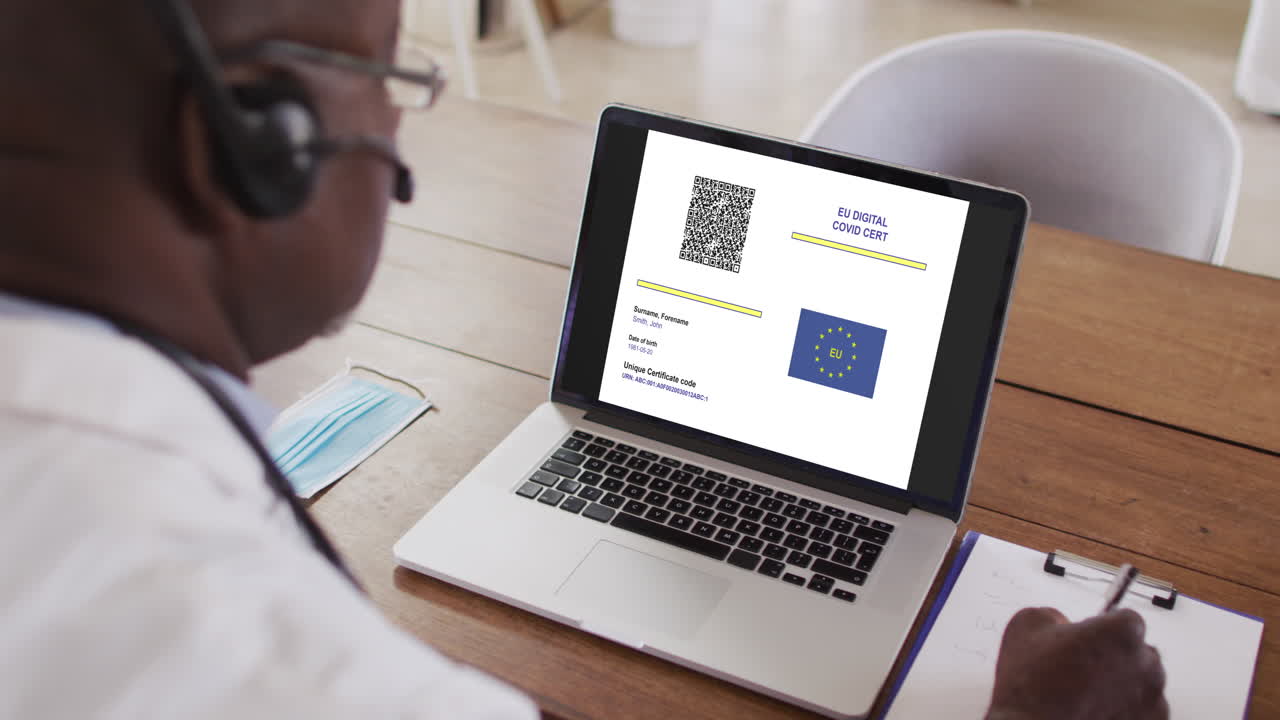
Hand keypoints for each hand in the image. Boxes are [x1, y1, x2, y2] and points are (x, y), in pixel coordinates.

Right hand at [984, 607, 1167, 719]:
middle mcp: (1146, 662)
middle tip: (1083, 667)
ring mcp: (1152, 697)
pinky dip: (1126, 711)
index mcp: (1121, 631)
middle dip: (1116, 657)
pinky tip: (1097, 711)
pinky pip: (1144, 711)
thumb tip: (1061, 623)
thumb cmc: (1031, 686)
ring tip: (1087, 695)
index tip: (1092, 636)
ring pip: (1143, 683)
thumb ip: (1055, 615)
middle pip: (1139, 651)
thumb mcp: (1027, 625)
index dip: (1105, 627)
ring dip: (1122, 685)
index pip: (1127, 619)